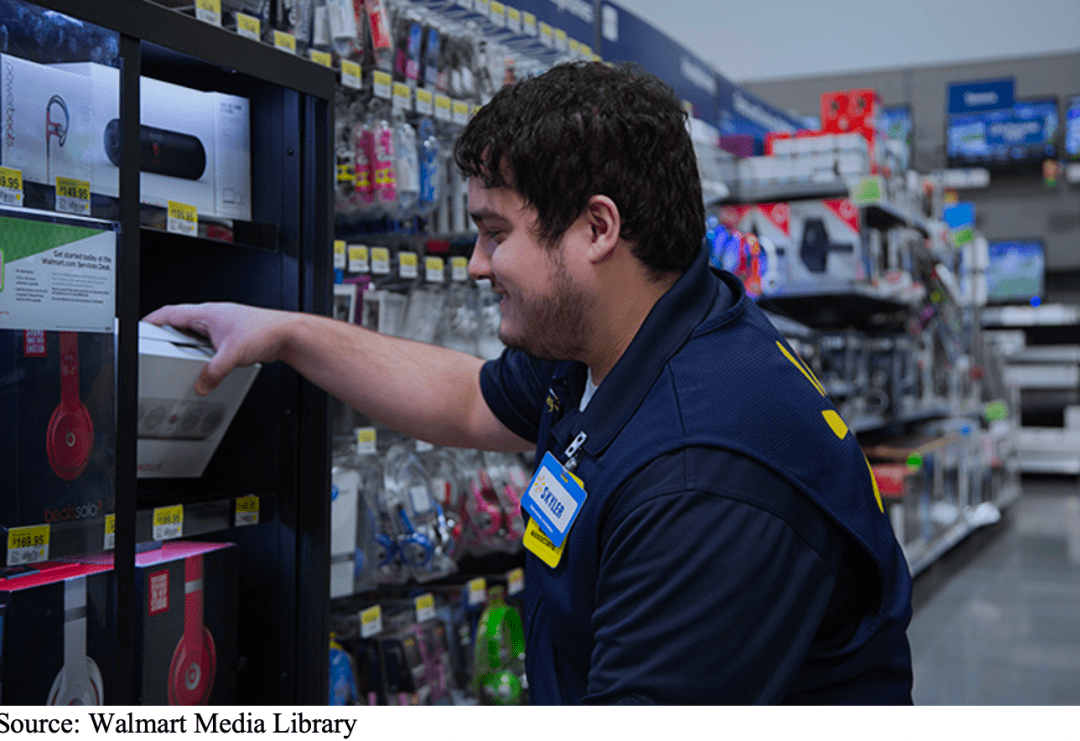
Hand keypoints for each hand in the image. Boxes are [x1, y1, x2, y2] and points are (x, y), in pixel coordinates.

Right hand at [143, 302, 293, 394]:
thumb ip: (213, 372)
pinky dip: (202, 352)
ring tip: (177, 357)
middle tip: (154, 346)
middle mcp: (214, 316)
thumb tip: (201, 385)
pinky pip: (209, 343)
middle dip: (166, 334)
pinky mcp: (232, 336)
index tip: (140, 327)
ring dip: (186, 344)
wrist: (287, 335)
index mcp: (207, 313)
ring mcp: (223, 326)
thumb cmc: (265, 331)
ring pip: (196, 334)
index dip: (152, 321)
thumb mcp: (232, 355)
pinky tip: (204, 362)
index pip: (170, 313)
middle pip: (181, 323)